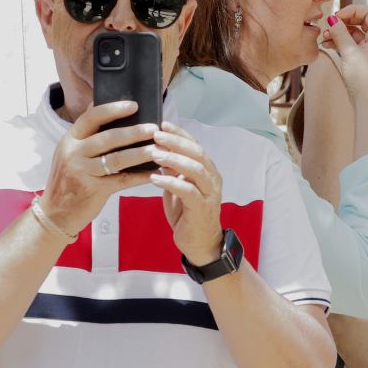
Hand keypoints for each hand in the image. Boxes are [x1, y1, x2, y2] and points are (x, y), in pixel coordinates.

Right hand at [41, 101, 158, 235]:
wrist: (55, 213)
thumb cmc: (69, 178)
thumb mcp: (70, 152)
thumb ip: (86, 134)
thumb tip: (101, 105)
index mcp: (70, 140)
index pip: (91, 117)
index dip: (113, 109)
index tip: (134, 105)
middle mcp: (73, 153)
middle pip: (108, 138)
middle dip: (134, 132)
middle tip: (154, 128)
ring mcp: (82, 172)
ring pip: (117, 159)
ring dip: (140, 153)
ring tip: (158, 149)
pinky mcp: (93, 190)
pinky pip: (122, 180)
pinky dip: (139, 176)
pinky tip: (153, 172)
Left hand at [149, 122, 224, 266]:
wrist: (200, 244)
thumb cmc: (188, 214)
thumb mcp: (178, 188)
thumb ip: (172, 171)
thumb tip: (157, 150)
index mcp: (208, 170)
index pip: (195, 145)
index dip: (180, 133)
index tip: (162, 123)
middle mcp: (213, 178)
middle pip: (197, 153)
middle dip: (176, 142)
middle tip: (156, 134)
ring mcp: (210, 193)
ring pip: (196, 169)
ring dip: (174, 159)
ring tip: (154, 153)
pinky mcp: (203, 208)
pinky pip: (188, 191)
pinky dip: (171, 182)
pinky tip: (155, 178)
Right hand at [319, 4, 367, 103]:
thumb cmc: (363, 79)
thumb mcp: (349, 53)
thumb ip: (340, 33)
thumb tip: (331, 18)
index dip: (351, 10)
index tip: (335, 16)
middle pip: (360, 20)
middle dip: (342, 21)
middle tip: (328, 26)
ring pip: (353, 32)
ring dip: (339, 32)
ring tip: (324, 38)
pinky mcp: (362, 58)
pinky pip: (351, 43)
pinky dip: (340, 41)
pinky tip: (327, 44)